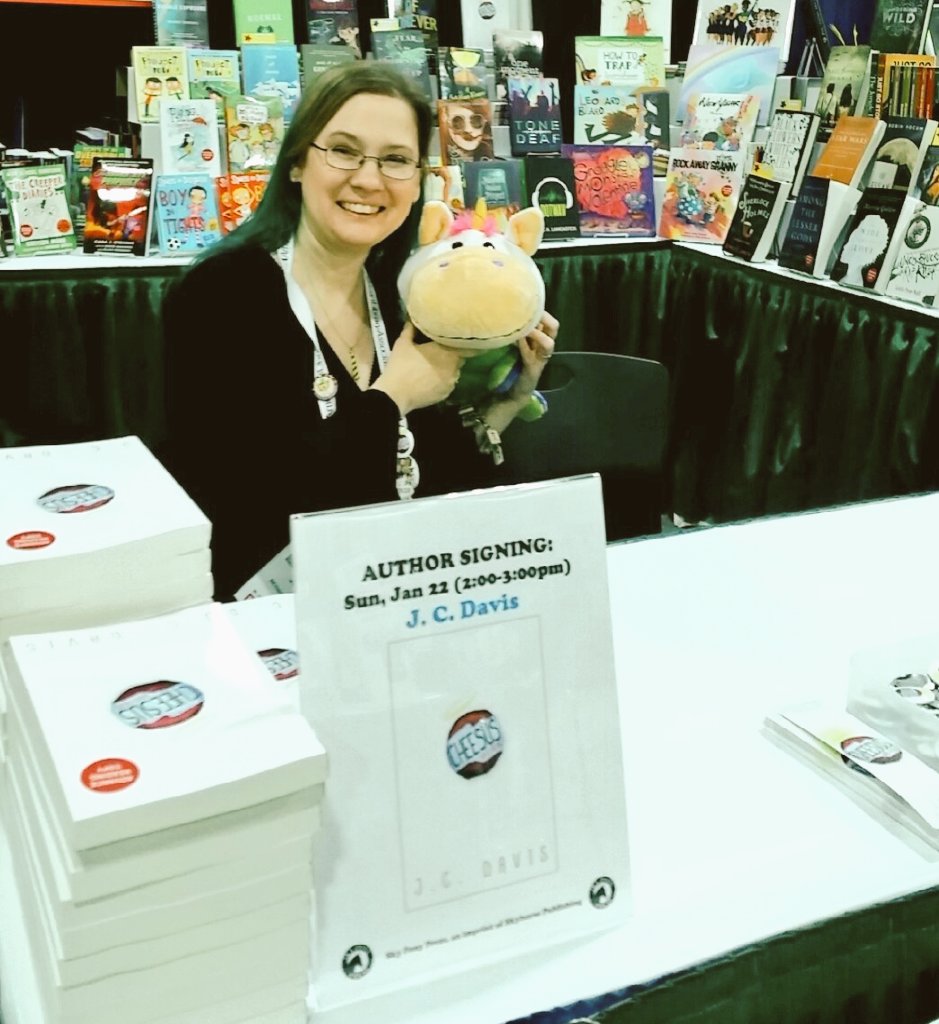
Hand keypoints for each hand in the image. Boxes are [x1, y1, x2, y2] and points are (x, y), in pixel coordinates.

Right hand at [370, 322, 465, 414]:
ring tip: (436, 366)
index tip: (455, 339)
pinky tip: (432, 380)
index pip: (464, 345)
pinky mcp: (445, 394)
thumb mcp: (403, 343)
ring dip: (447, 368)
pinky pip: (448, 384)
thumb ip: (410, 329)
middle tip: (440, 352)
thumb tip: (411, 319)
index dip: (460, 342)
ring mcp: (451, 382)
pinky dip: (443, 381)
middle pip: (459, 358)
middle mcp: (454, 367)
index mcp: (447, 352)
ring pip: (454, 372)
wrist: (396, 394)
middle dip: (452, 355)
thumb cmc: (401, 365)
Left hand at [482, 311, 558, 432]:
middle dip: (544, 318)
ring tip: (525, 326)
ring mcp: (540, 360)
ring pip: (548, 343)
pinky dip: (524, 345)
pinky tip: (516, 338)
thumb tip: (507, 315)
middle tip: (530, 312)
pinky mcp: (532, 370)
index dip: (542, 311)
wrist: (514, 391)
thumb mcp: (517, 345)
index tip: (527, 304)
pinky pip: (530, 355)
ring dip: (536, 333)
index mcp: (541, 341)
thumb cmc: (515, 366)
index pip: (549, 321)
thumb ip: (517, 333)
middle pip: (554, 328)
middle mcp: (544, 349)